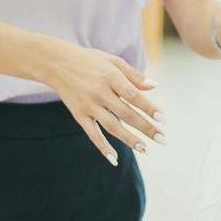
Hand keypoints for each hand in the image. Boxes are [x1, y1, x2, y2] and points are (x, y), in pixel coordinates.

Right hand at [41, 42, 164, 163]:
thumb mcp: (112, 61)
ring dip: (129, 139)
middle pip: (126, 114)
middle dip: (146, 128)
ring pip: (111, 126)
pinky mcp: (79, 115)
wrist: (57, 63)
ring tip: (145, 149)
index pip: (134, 95)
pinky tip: (114, 159)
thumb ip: (134, 75)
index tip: (163, 119)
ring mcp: (89, 105)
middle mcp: (100, 92)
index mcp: (111, 77)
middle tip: (162, 140)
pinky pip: (92, 134)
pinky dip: (102, 147)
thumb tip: (155, 86)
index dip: (149, 108)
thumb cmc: (90, 61)